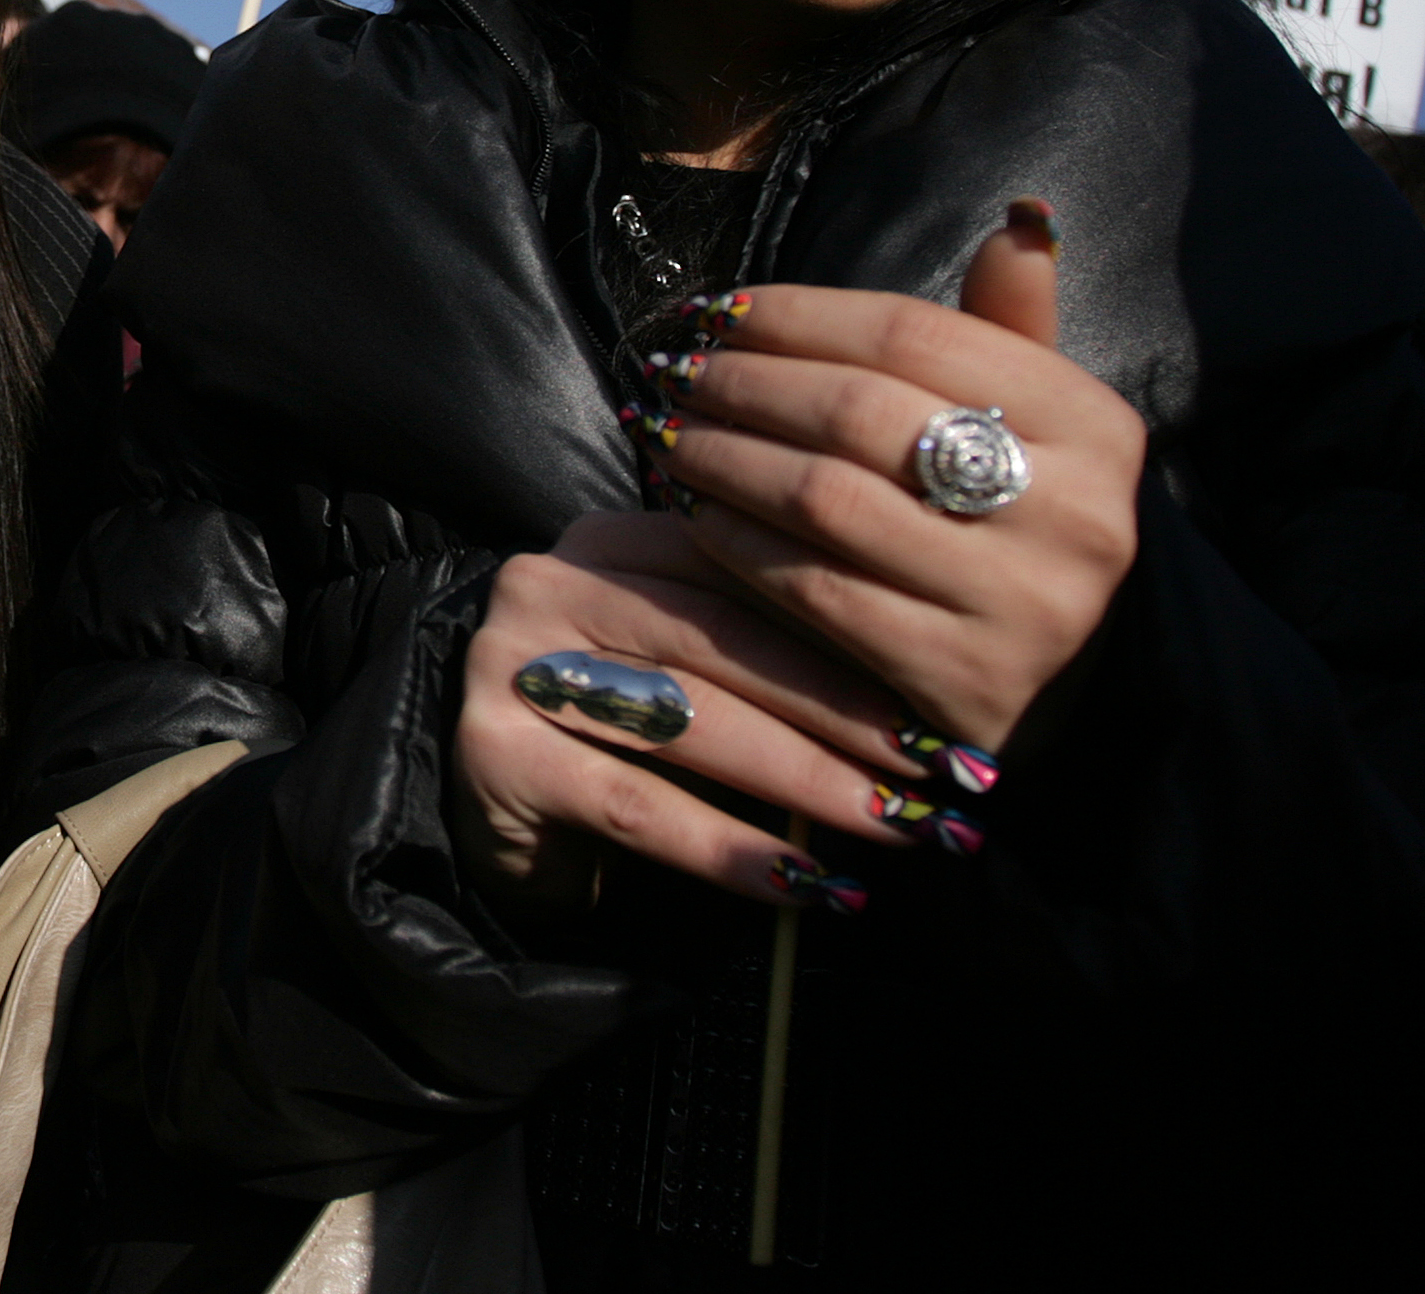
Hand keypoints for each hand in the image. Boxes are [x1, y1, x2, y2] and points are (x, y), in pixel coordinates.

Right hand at [453, 511, 923, 909]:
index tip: (939, 694)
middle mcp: (547, 584)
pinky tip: (805, 882)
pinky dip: (730, 850)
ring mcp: (512, 665)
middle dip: (842, 708)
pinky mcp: (496, 756)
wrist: (485, 812)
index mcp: (605, 541)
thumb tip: (921, 694)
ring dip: (807, 779)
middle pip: (719, 638)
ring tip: (894, 826)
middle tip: (937, 767)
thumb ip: (763, 648)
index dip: (848, 628)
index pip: (738, 566)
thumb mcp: (682, 669)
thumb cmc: (615, 740)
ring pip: (687, 720)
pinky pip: (638, 806)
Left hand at [637, 203, 1145, 752]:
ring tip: (664, 428)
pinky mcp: (959, 682)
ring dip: (722, 455)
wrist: (1073, 694)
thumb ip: (1014, 328)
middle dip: (745, 381)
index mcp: (1096, 426)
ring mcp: (1021, 605)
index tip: (717, 308)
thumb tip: (1020, 218)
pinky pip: (812, 591)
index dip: (799, 313)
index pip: (914, 333)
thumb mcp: (1040, 424)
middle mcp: (1075, 513)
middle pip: (859, 411)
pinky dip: (736, 542)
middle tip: (671, 366)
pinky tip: (689, 512)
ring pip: (824, 500)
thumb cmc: (1022, 525)